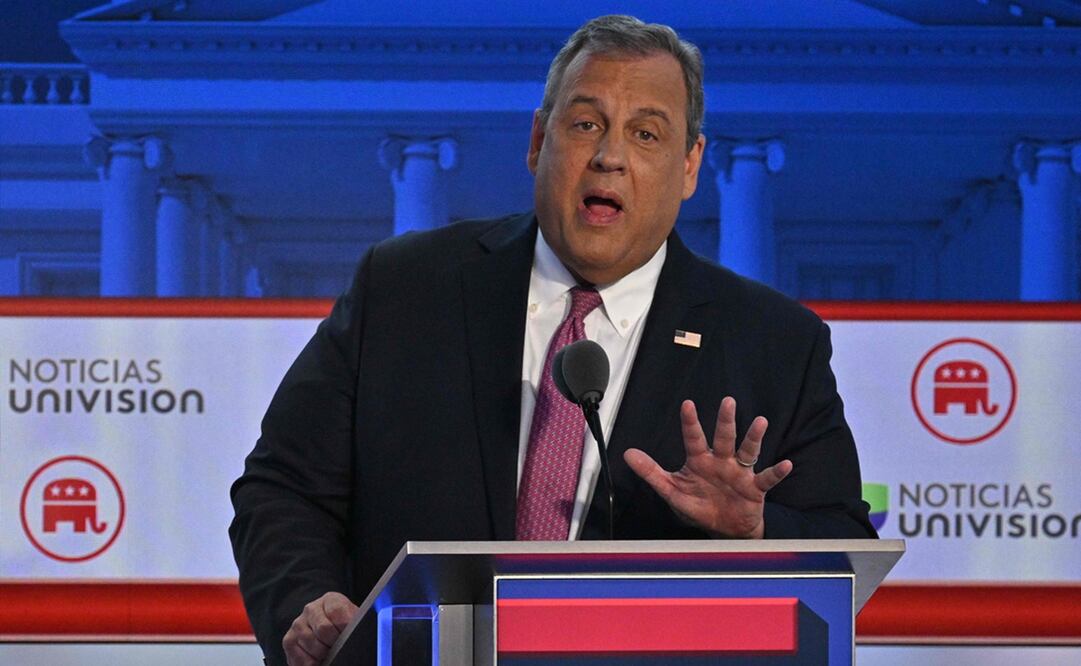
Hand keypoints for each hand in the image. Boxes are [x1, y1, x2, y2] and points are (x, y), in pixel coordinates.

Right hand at [283, 591, 357, 665]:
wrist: (329, 635)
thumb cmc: (344, 629)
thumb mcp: (353, 621)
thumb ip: (354, 622)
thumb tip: (354, 631)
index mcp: (330, 600)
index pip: (337, 611)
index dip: (345, 628)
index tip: (350, 636)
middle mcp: (311, 609)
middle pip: (324, 629)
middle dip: (335, 643)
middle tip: (340, 648)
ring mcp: (298, 624)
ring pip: (312, 645)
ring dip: (324, 655)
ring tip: (330, 654)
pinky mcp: (289, 640)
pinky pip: (301, 658)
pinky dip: (313, 664)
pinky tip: (319, 660)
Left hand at [624, 397, 792, 538]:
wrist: (725, 529)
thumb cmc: (700, 504)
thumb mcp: (672, 490)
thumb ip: (651, 472)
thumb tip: (627, 454)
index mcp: (700, 460)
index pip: (694, 438)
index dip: (690, 422)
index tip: (687, 404)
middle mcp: (721, 461)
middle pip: (724, 438)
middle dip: (725, 421)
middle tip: (728, 402)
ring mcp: (740, 473)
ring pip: (747, 452)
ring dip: (754, 437)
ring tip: (760, 423)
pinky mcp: (755, 488)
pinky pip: (767, 478)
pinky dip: (777, 472)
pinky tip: (786, 465)